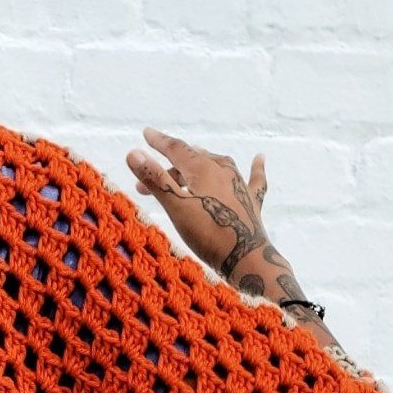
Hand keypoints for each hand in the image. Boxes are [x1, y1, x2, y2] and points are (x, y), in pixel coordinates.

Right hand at [124, 128, 288, 293]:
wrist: (245, 258)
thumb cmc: (208, 233)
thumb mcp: (176, 207)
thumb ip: (156, 179)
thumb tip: (133, 153)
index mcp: (203, 169)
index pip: (177, 149)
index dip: (160, 142)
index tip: (146, 134)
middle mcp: (223, 170)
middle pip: (192, 161)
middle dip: (169, 167)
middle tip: (146, 182)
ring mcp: (240, 184)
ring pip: (216, 166)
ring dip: (198, 166)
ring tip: (186, 166)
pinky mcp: (251, 201)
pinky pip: (253, 178)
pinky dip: (254, 168)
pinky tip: (259, 158)